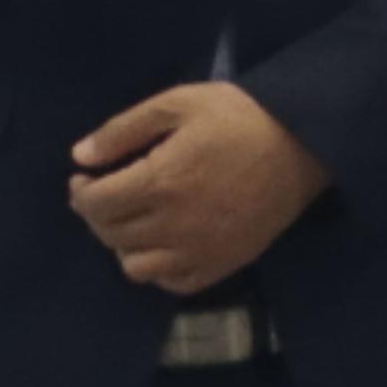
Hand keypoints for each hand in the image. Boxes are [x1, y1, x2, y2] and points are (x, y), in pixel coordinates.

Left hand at [67, 80, 329, 293]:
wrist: (306, 142)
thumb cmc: (241, 118)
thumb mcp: (181, 103)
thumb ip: (124, 128)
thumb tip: (80, 156)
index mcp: (159, 183)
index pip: (94, 204)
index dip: (80, 192)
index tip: (85, 177)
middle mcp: (173, 225)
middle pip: (110, 235)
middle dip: (98, 214)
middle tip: (108, 194)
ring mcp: (199, 250)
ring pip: (135, 267)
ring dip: (124, 245)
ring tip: (135, 221)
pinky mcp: (223, 263)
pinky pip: (173, 283)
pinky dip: (159, 269)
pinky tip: (164, 245)